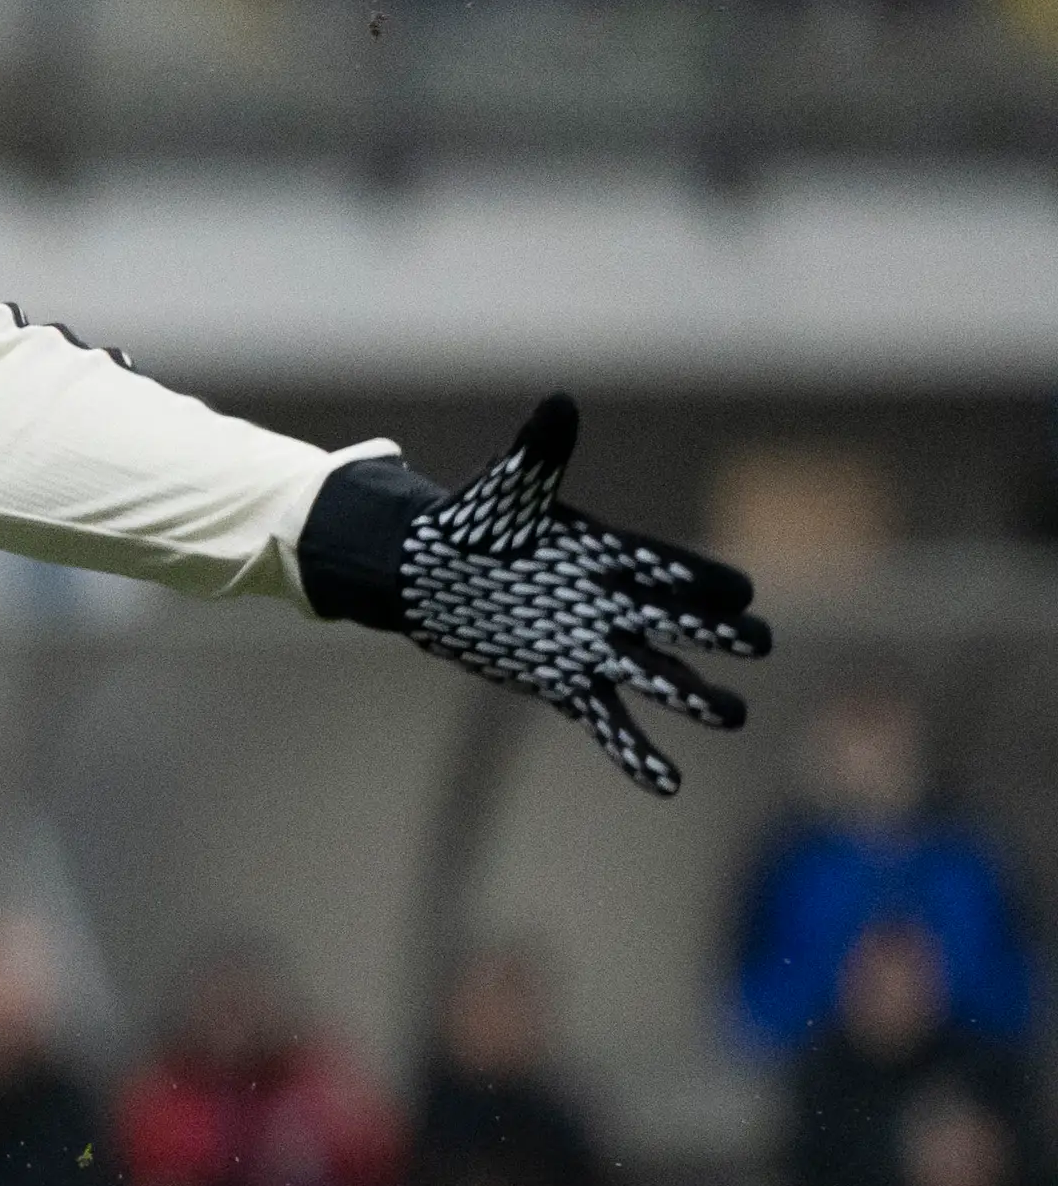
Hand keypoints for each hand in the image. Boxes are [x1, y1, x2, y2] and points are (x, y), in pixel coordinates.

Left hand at [302, 395, 769, 795]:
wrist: (427, 576)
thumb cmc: (474, 525)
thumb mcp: (506, 493)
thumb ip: (539, 455)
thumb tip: (559, 403)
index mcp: (611, 555)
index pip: (670, 569)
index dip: (703, 582)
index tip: (738, 594)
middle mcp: (613, 605)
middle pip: (679, 623)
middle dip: (719, 636)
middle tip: (758, 644)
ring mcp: (593, 649)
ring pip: (658, 676)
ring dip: (695, 697)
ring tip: (733, 717)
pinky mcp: (563, 685)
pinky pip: (610, 723)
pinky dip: (637, 752)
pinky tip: (668, 782)